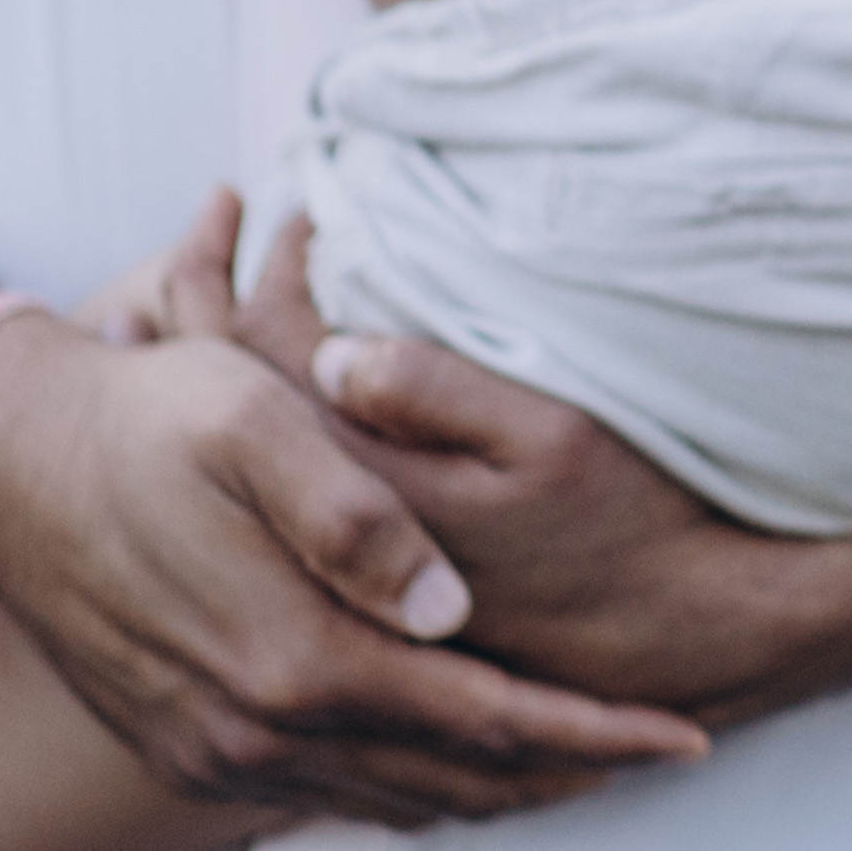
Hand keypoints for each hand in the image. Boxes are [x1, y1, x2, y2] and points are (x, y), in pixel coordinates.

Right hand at [0, 283, 706, 821]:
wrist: (4, 461)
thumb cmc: (147, 417)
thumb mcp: (256, 424)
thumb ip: (358, 520)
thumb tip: (447, 612)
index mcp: (292, 658)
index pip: (480, 716)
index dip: (592, 730)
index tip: (685, 731)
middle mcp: (254, 729)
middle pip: (448, 776)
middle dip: (564, 768)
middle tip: (663, 750)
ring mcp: (213, 749)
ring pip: (389, 793)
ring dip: (493, 780)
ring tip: (588, 754)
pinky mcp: (186, 744)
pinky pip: (326, 786)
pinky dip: (408, 779)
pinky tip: (452, 751)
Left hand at [184, 215, 851, 729]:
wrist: (667, 642)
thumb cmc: (627, 525)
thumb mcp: (552, 441)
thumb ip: (438, 395)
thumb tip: (331, 350)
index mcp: (367, 487)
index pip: (269, 363)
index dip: (265, 275)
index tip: (288, 210)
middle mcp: (329, 535)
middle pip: (226, 411)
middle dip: (207, 309)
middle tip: (210, 226)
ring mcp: (338, 564)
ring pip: (237, 459)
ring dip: (206, 369)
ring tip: (184, 295)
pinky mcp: (360, 582)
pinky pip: (269, 494)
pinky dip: (242, 432)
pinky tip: (238, 397)